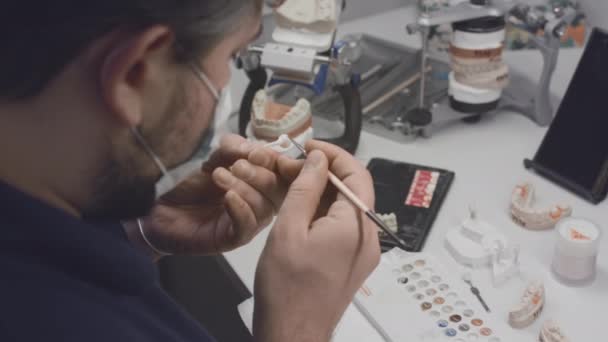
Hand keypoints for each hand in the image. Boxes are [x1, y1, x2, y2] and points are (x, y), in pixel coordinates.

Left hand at [125, 134, 288, 257]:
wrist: (158, 210)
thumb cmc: (189, 185)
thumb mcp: (214, 159)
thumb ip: (234, 149)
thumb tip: (254, 148)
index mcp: (261, 182)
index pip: (284, 172)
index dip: (277, 161)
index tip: (258, 153)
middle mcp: (260, 203)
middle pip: (278, 189)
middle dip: (259, 173)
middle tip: (236, 165)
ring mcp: (248, 222)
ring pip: (262, 207)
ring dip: (244, 187)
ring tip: (219, 177)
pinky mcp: (233, 238)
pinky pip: (247, 226)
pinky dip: (240, 209)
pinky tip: (227, 197)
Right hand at [252, 141, 380, 341]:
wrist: (293, 335)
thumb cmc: (287, 288)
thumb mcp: (289, 229)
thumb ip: (306, 189)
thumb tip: (319, 159)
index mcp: (356, 226)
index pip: (356, 173)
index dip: (333, 154)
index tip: (308, 147)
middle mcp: (368, 238)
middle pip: (353, 190)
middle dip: (325, 172)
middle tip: (293, 166)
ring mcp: (363, 253)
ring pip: (346, 208)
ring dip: (322, 192)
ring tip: (292, 186)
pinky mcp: (352, 263)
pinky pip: (343, 227)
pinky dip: (324, 213)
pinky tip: (299, 212)